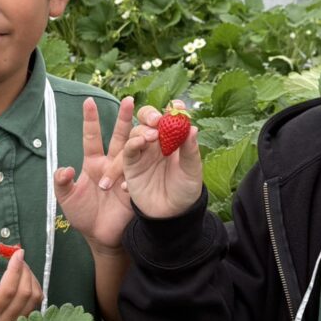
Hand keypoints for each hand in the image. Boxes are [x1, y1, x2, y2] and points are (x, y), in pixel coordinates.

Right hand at [0, 243, 42, 320]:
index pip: (8, 290)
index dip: (15, 268)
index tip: (17, 252)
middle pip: (25, 293)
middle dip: (24, 270)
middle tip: (17, 257)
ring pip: (34, 298)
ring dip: (30, 277)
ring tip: (19, 266)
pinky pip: (36, 303)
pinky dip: (33, 287)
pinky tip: (23, 279)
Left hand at [53, 96, 134, 250]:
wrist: (100, 237)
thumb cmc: (82, 215)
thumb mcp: (66, 199)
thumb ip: (62, 183)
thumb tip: (65, 169)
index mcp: (93, 162)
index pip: (92, 136)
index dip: (90, 119)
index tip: (88, 101)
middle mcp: (111, 163)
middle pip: (118, 136)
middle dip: (123, 118)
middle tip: (128, 100)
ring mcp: (126, 173)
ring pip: (134, 150)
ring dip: (140, 137)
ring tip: (149, 126)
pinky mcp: (136, 186)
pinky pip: (141, 173)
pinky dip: (144, 164)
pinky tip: (150, 154)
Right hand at [122, 100, 202, 217]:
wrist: (171, 214)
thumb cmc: (185, 189)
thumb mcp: (192, 170)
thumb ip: (190, 150)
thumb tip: (193, 128)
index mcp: (173, 138)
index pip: (171, 118)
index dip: (173, 110)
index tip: (178, 107)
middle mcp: (156, 141)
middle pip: (148, 118)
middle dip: (150, 114)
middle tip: (156, 119)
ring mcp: (142, 151)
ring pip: (136, 132)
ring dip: (142, 131)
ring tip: (150, 138)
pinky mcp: (130, 164)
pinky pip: (128, 151)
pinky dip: (132, 146)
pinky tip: (139, 144)